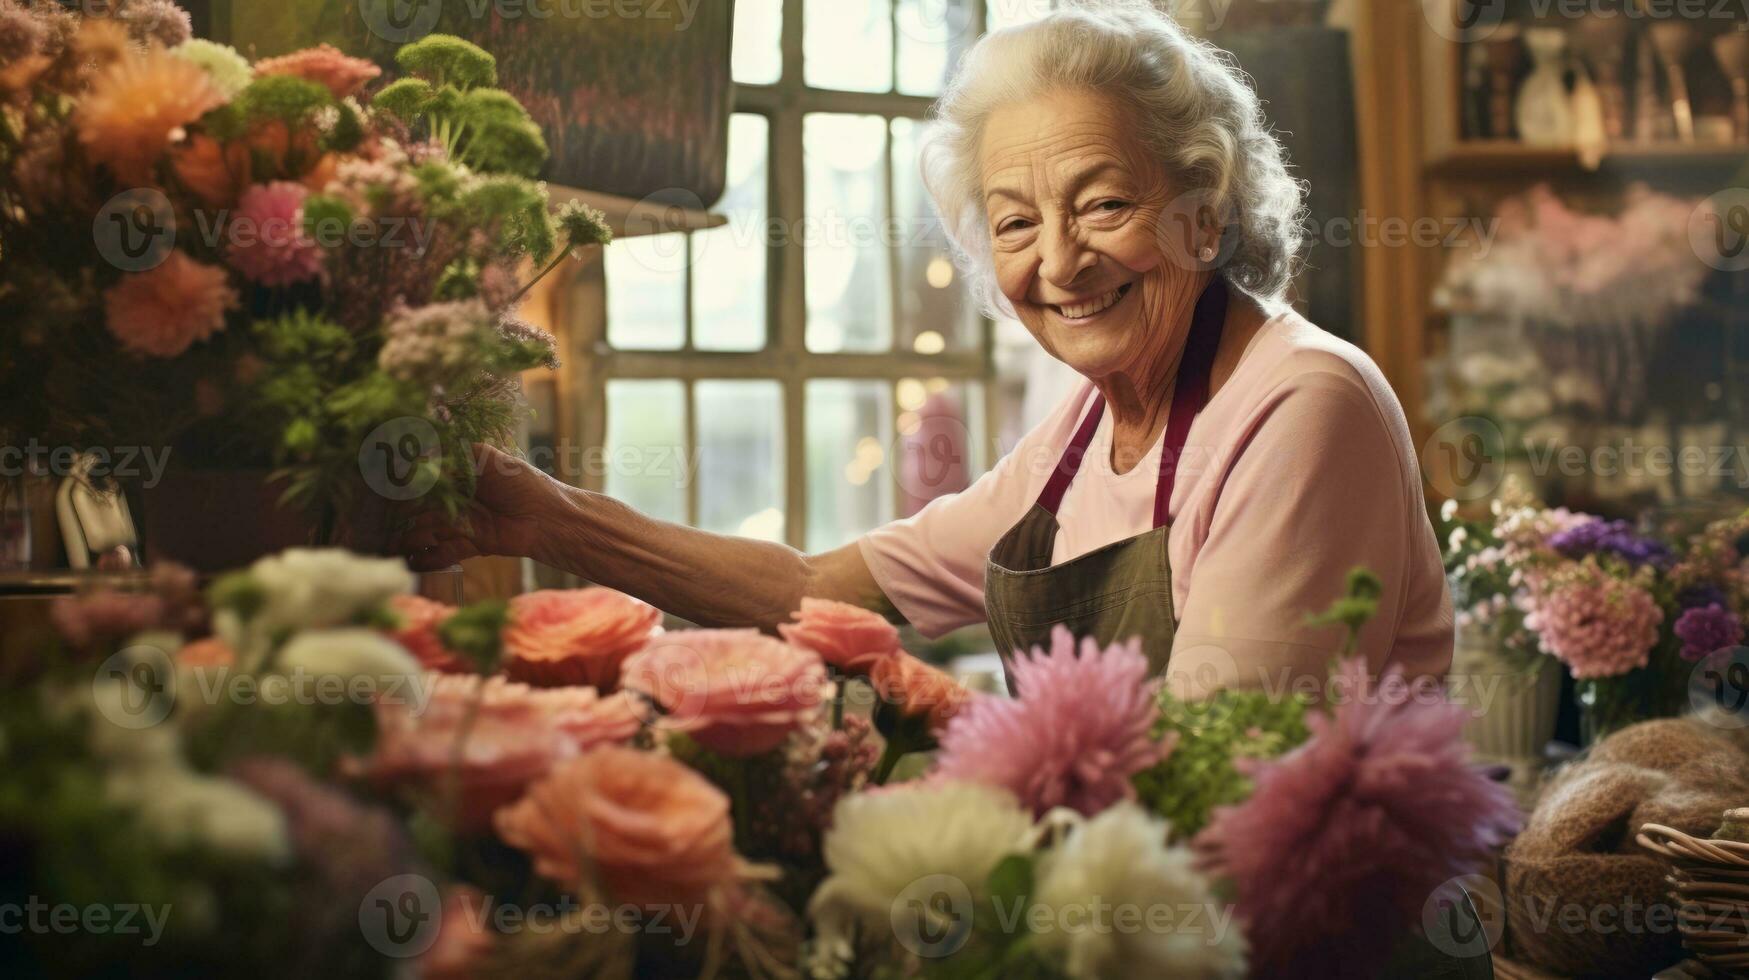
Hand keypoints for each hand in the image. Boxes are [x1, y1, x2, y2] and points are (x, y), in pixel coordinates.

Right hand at [392, 444, 567, 571]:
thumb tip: (417, 455)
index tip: (380, 489)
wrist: (548, 518)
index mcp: (460, 473)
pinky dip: (427, 560)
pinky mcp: (471, 545)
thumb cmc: (521, 481)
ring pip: (427, 532)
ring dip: (408, 541)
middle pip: (420, 509)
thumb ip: (453, 455)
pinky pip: (443, 553)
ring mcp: (463, 523)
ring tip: (389, 550)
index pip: (424, 479)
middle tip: (376, 526)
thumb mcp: (486, 459)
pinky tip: (410, 565)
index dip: (403, 484)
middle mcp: (458, 498)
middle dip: (400, 517)